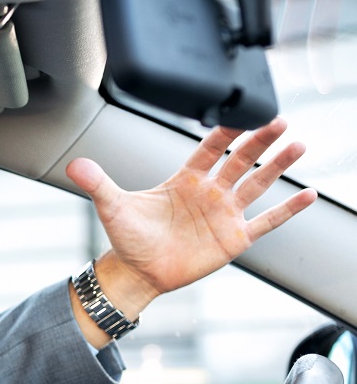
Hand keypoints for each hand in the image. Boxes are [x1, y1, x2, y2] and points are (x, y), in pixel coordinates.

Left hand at [64, 119, 316, 326]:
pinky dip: (288, 210)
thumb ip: (98, 182)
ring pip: (257, 183)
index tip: (240, 112)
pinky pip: (267, 222)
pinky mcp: (234, 238)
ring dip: (278, 165)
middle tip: (278, 120)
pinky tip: (309, 195)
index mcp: (185, 179)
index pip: (209, 148)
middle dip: (259, 140)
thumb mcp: (112, 207)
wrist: (136, 272)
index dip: (224, 131)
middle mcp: (210, 191)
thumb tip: (74, 164)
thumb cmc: (128, 238)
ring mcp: (225, 213)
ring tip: (298, 145)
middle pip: (240, 159)